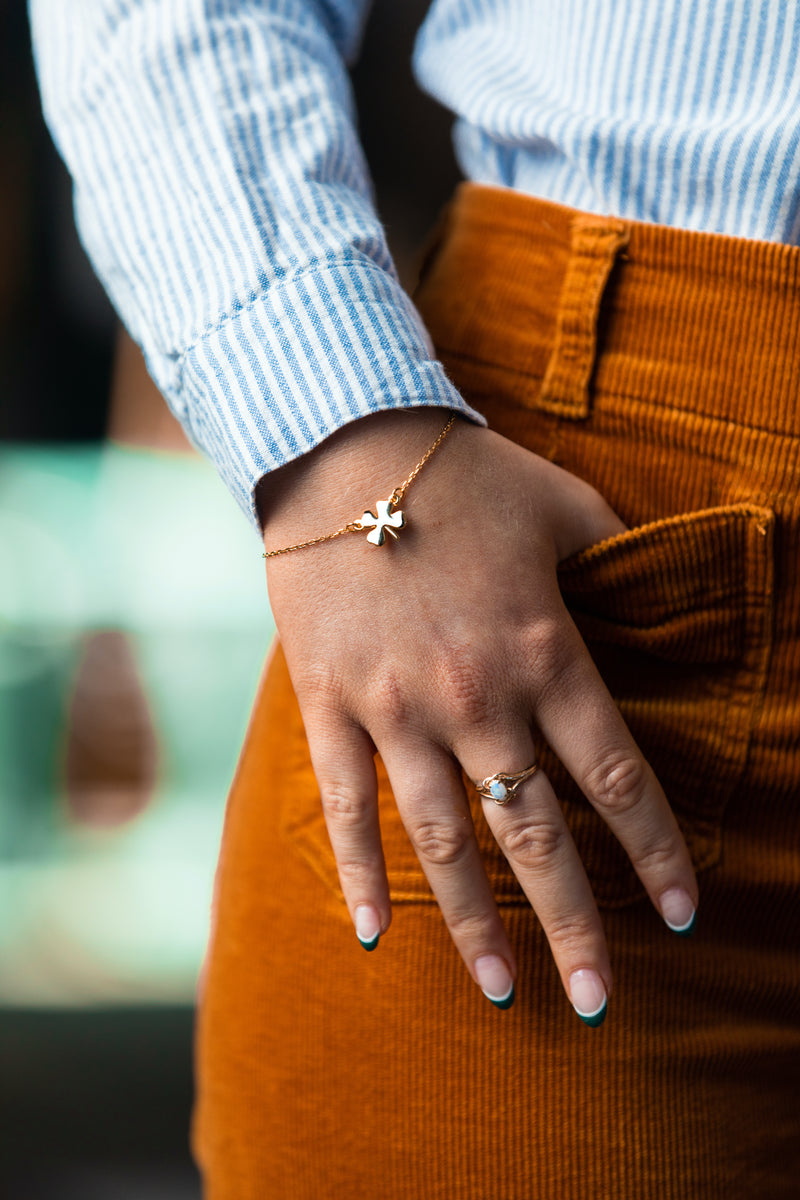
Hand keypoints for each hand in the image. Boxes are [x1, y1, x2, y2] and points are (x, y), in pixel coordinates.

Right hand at [258, 409, 697, 1018]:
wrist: (346, 448)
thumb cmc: (466, 475)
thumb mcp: (566, 507)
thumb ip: (620, 561)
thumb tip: (660, 592)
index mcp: (546, 652)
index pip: (616, 780)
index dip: (656, 855)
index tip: (683, 916)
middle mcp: (476, 697)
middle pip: (533, 836)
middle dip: (573, 927)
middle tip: (597, 1004)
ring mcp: (396, 708)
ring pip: (442, 841)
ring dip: (474, 923)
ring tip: (502, 992)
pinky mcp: (330, 705)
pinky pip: (345, 806)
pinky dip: (358, 872)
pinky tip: (374, 933)